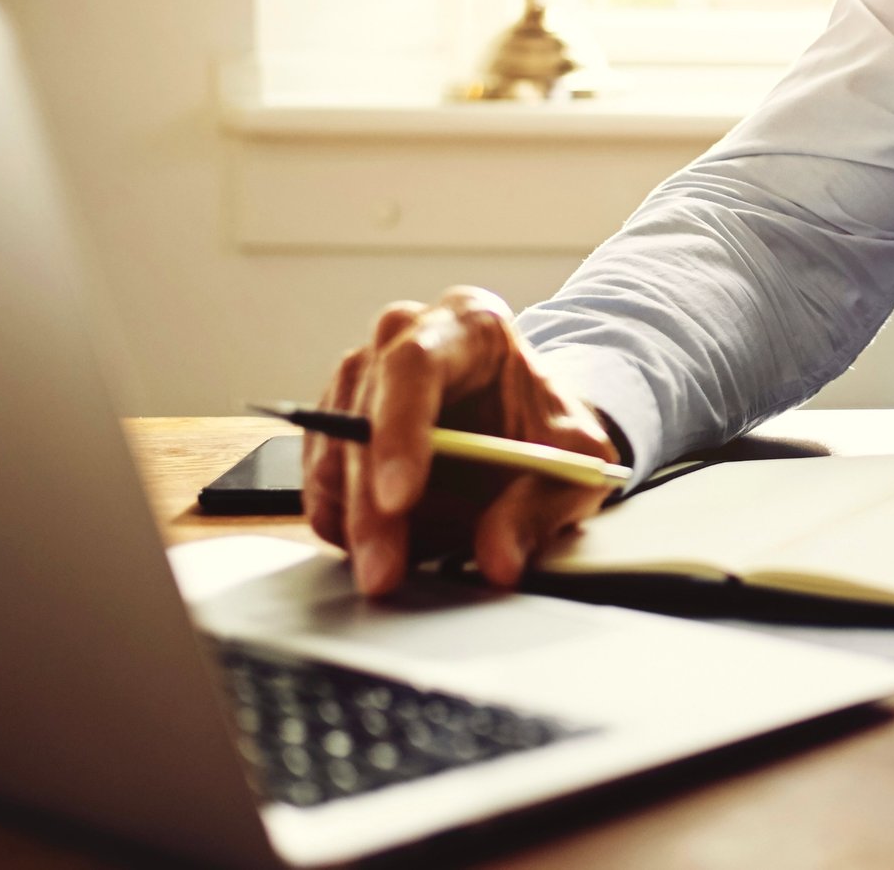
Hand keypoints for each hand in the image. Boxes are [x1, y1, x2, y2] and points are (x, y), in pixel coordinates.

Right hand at [302, 287, 620, 596]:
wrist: (529, 434)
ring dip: (350, 518)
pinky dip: (341, 518)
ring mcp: (364, 374)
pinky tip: (376, 546)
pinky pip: (321, 474)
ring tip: (390, 568)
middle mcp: (405, 335)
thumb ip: (538, 511)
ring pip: (332, 447)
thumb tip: (498, 561)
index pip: (414, 363)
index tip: (398, 501)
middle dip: (368, 502)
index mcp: (471, 324)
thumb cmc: (551, 435)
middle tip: (383, 569)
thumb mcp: (573, 469)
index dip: (399, 431)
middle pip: (363, 410)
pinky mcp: (339, 420)